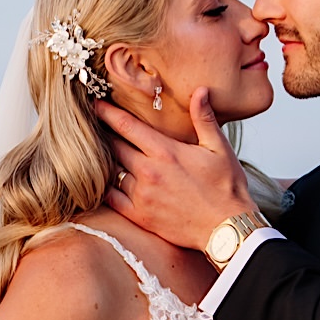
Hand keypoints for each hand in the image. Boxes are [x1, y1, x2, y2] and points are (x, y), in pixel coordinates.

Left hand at [95, 88, 254, 253]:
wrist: (227, 228)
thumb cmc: (226, 188)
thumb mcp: (219, 148)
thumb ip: (204, 118)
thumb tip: (200, 91)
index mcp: (165, 152)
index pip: (126, 126)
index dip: (107, 113)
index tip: (95, 104)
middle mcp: (149, 172)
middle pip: (113, 146)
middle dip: (102, 135)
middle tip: (92, 127)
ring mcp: (142, 196)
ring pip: (110, 172)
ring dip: (104, 161)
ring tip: (96, 153)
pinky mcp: (140, 216)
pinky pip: (111, 199)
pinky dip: (104, 187)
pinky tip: (103, 180)